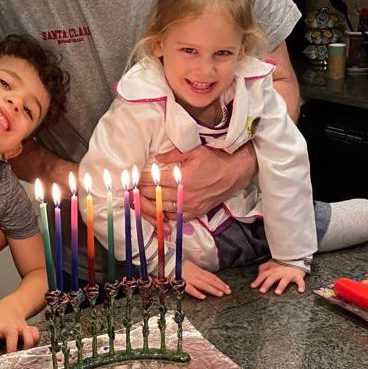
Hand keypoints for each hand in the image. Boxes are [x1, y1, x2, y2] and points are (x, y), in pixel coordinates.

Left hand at [0, 298, 39, 353]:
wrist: (9, 307)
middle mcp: (9, 327)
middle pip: (12, 337)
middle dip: (11, 350)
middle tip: (9, 360)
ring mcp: (20, 327)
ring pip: (27, 336)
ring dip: (26, 346)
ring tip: (22, 355)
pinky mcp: (29, 328)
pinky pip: (36, 334)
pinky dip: (35, 341)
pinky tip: (30, 347)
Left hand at [140, 144, 254, 221]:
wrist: (236, 173)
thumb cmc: (215, 159)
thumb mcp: (194, 151)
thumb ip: (173, 155)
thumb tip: (156, 158)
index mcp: (182, 179)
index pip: (154, 181)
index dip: (140, 180)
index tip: (132, 178)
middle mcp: (185, 195)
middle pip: (156, 196)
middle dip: (141, 192)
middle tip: (132, 189)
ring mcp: (191, 206)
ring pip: (163, 209)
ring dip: (151, 204)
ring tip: (141, 200)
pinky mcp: (197, 212)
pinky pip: (176, 217)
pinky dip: (165, 214)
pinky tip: (159, 210)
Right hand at [180, 259, 230, 299]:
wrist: (166, 261)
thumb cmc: (175, 263)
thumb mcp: (188, 265)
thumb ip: (195, 271)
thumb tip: (203, 276)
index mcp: (196, 269)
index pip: (211, 276)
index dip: (219, 281)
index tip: (226, 286)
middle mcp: (195, 273)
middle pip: (209, 280)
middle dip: (220, 286)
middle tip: (228, 291)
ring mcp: (188, 278)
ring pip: (203, 284)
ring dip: (212, 289)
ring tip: (220, 294)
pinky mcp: (181, 282)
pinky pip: (189, 288)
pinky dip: (196, 292)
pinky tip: (203, 297)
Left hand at [251, 260, 305, 294]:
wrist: (295, 257)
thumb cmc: (281, 263)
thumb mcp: (270, 264)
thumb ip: (263, 268)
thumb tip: (257, 274)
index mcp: (272, 270)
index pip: (263, 275)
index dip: (258, 280)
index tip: (253, 286)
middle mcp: (280, 272)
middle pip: (272, 278)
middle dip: (267, 284)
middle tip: (262, 291)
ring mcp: (289, 274)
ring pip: (284, 280)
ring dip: (281, 286)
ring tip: (277, 292)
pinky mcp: (298, 276)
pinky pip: (300, 281)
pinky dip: (301, 285)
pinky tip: (300, 290)